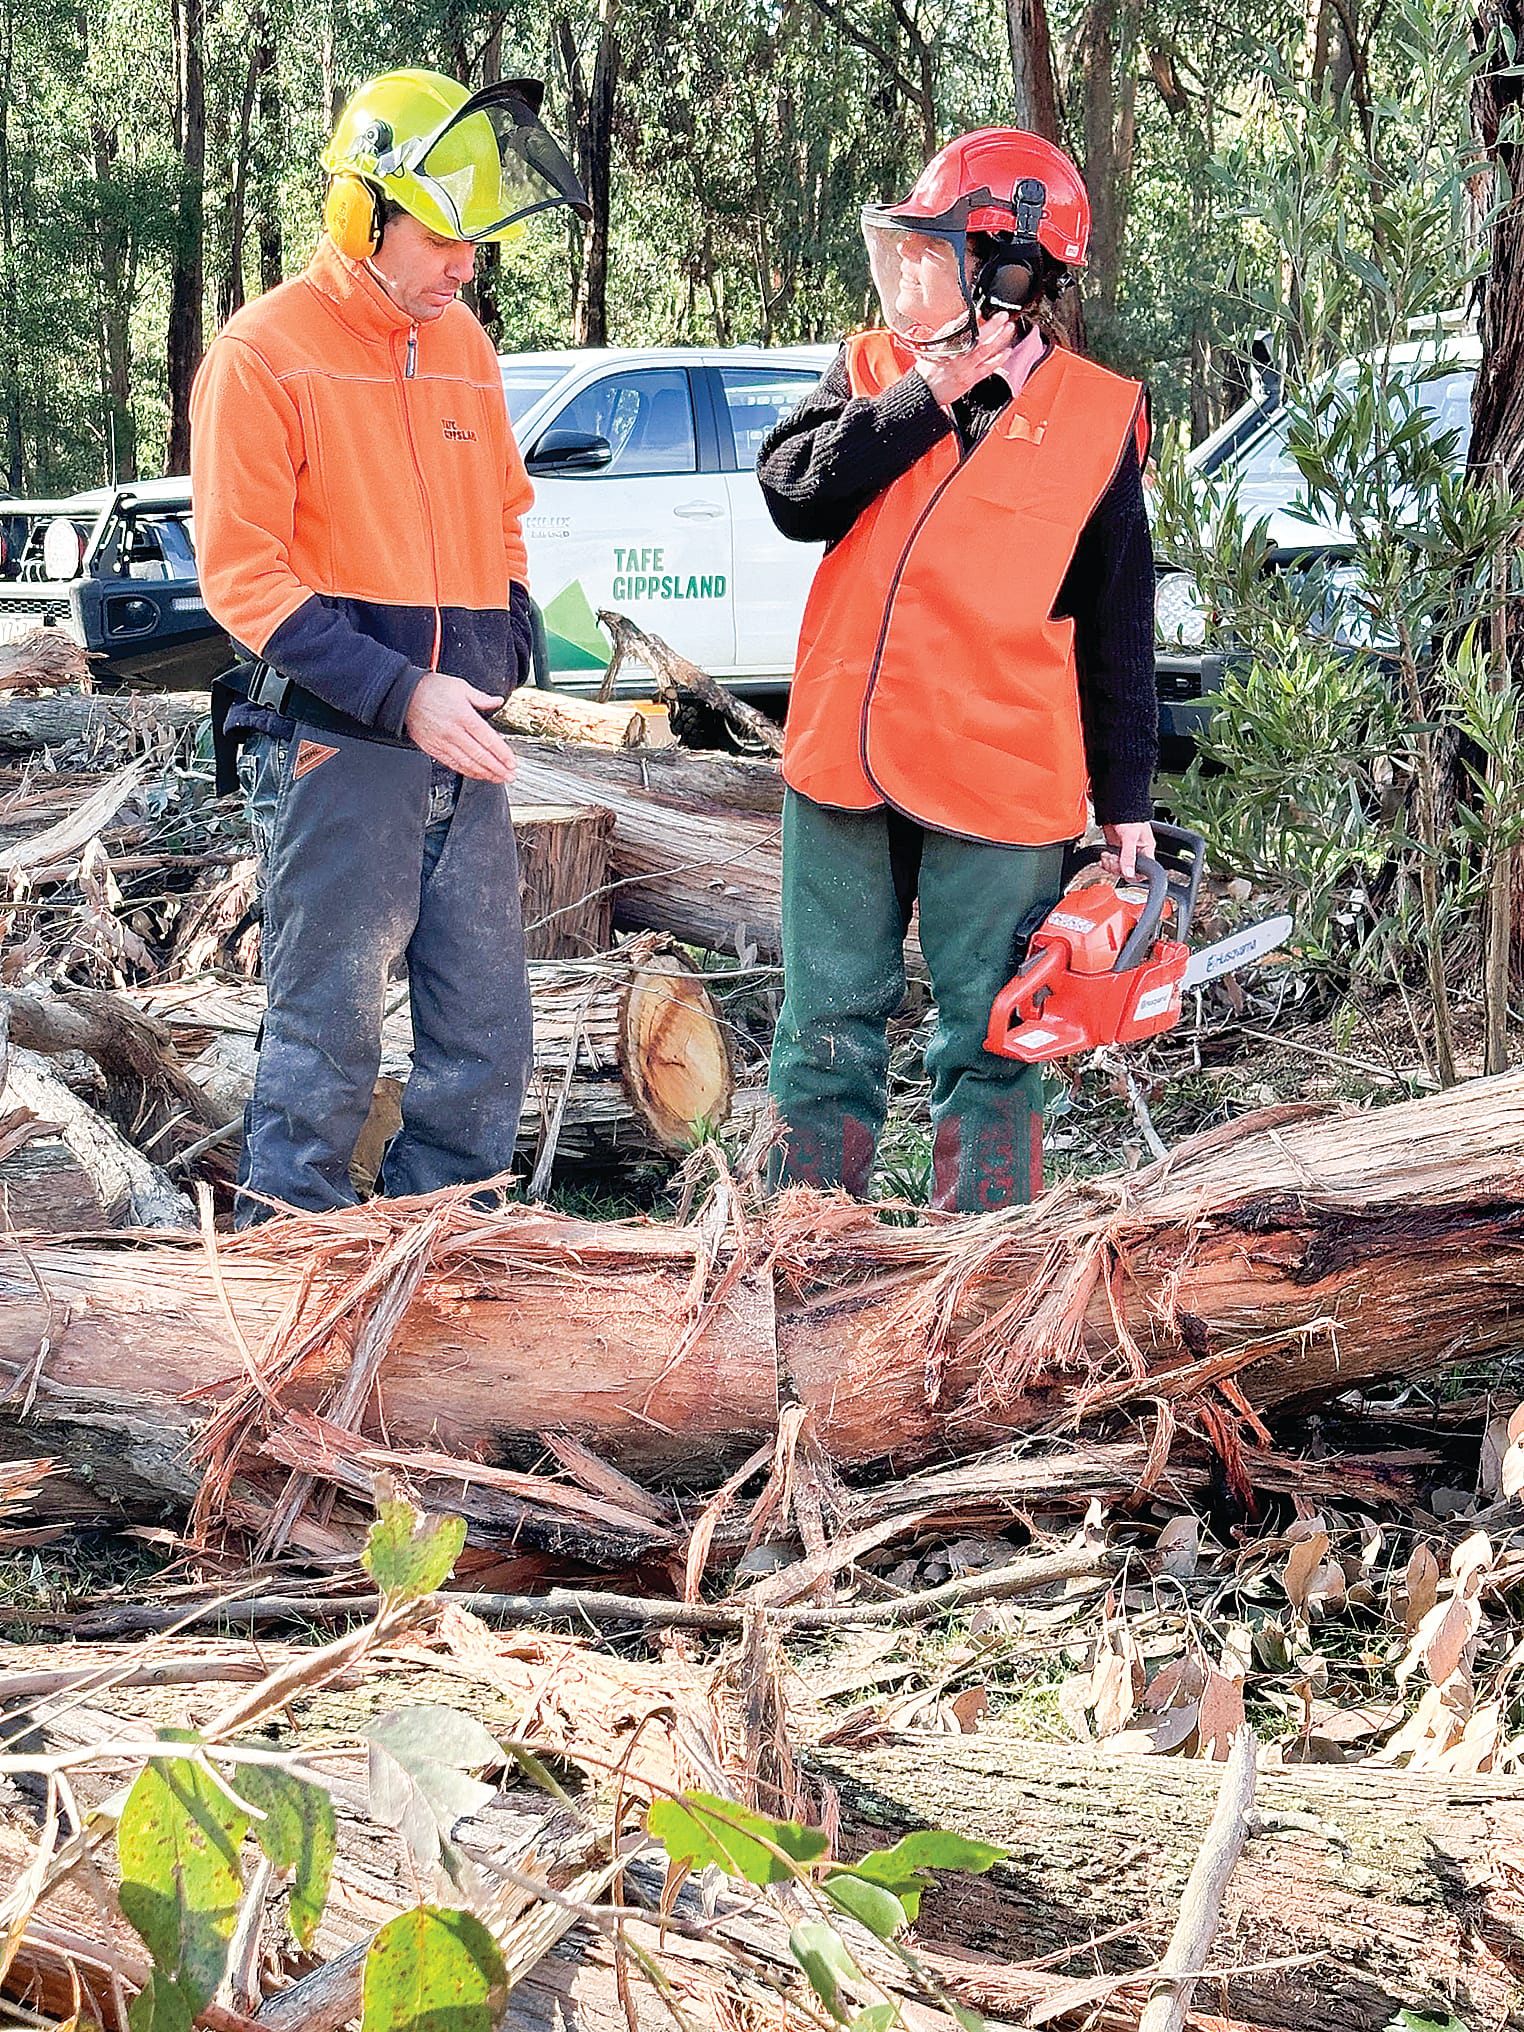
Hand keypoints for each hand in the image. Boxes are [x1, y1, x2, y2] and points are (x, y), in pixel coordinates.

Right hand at [403, 672, 517, 782]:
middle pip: (480, 755)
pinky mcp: (433, 749)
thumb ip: (481, 698)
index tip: (512, 763)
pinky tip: (478, 774)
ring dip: (485, 773)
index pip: (488, 739)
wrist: (404, 695)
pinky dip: (467, 771)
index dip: (502, 754)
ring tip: (498, 778)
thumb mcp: (460, 687)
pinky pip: (453, 764)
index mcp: (463, 716)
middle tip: (509, 776)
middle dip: (498, 768)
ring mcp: (442, 742)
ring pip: (468, 763)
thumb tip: (497, 701)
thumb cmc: (431, 689)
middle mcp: (453, 731)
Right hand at [914, 313, 1015, 407]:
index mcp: (945, 345)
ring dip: (999, 338)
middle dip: (992, 325)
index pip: (958, 328)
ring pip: (985, 350)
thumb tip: (963, 319)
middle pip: (977, 338)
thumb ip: (948, 332)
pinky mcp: (970, 379)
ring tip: (1009, 328)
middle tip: (1002, 316)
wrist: (925, 392)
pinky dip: (998, 360)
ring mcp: (964, 368)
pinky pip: (987, 368)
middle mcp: (956, 355)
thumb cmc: (928, 370)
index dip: (969, 320)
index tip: (979, 311)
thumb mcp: (932, 346)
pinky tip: (1006, 351)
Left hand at [1100, 821, 1155, 880]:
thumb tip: (1129, 873)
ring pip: (1118, 867)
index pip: (1142, 871)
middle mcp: (1137, 852)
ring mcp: (1125, 851)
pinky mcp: (1116, 848)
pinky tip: (1104, 855)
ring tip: (1107, 855)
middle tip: (1112, 858)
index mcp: (1146, 850)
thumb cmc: (1131, 816)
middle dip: (1117, 867)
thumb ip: (1129, 856)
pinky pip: (1111, 861)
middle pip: (1127, 871)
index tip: (1123, 870)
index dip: (1132, 874)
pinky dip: (1106, 861)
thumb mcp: (1130, 836)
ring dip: (1110, 864)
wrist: (1118, 805)